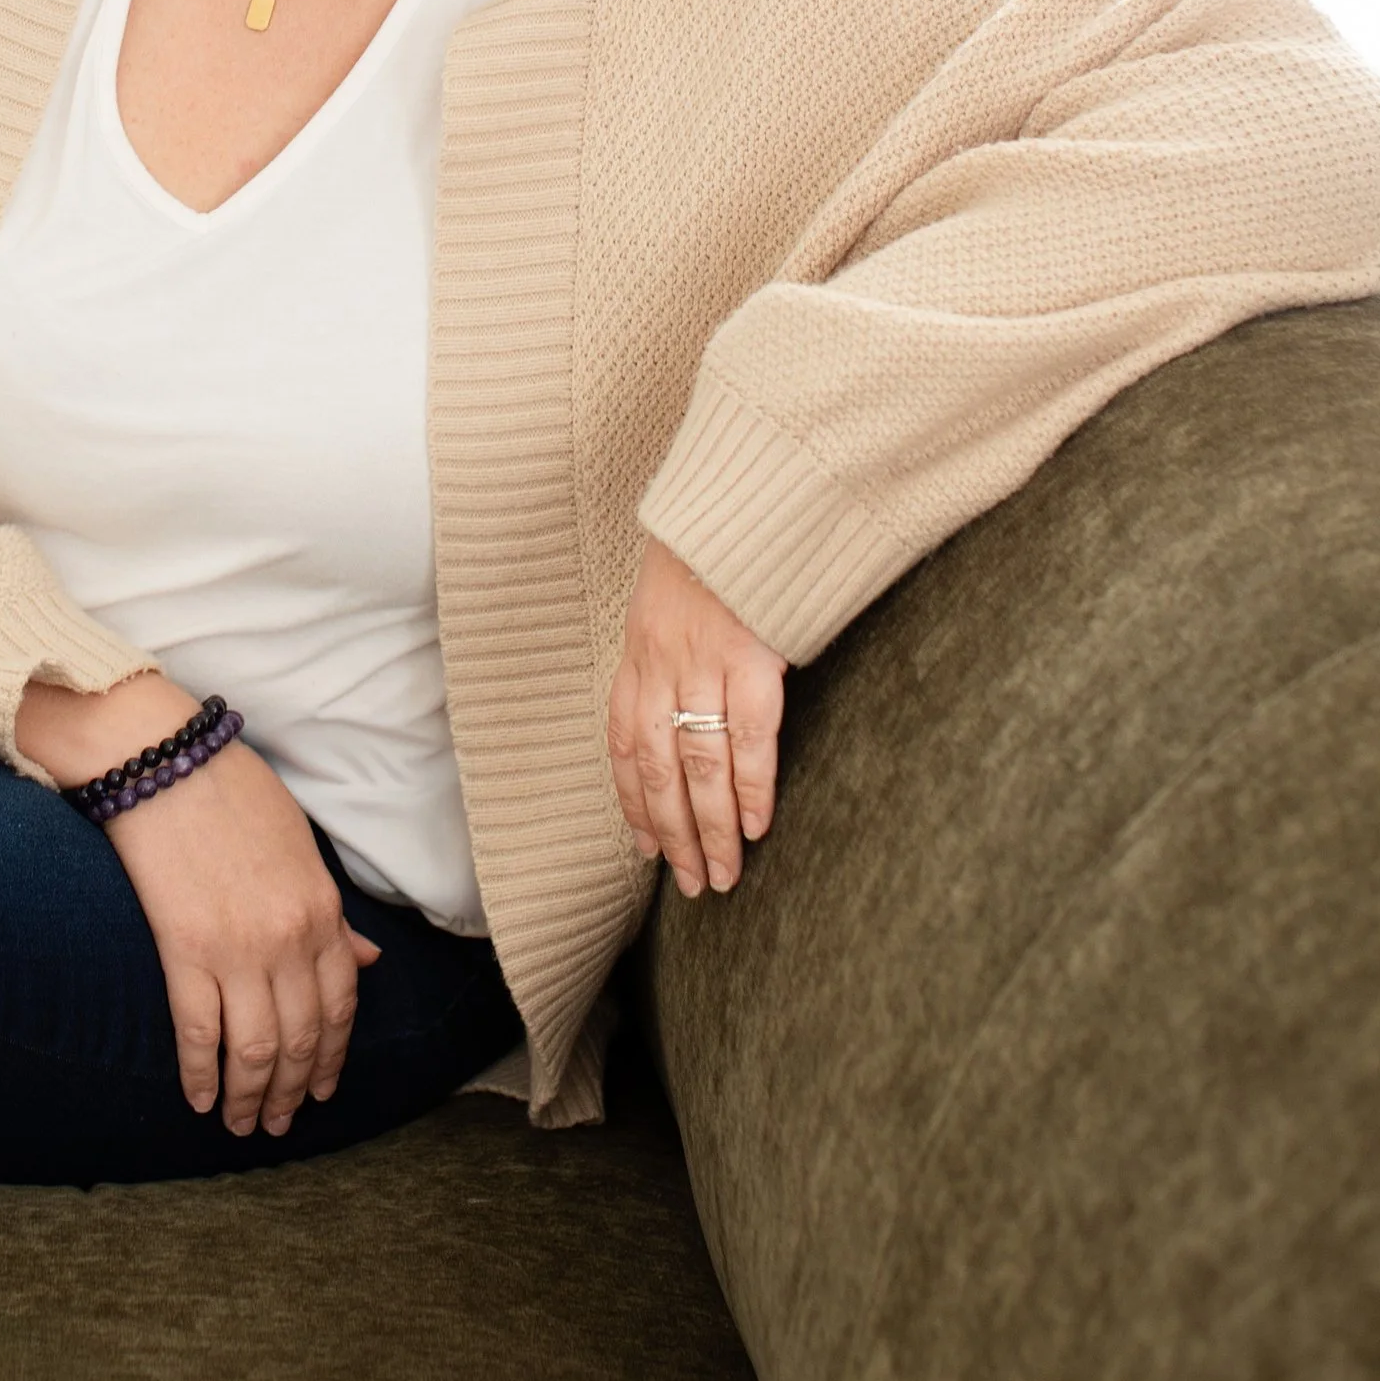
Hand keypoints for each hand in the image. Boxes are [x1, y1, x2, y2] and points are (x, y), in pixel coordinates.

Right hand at [16, 673, 379, 1134]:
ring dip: (250, 1096)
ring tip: (241, 1125)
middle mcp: (288, 939)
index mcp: (321, 911)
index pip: (340, 1007)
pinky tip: (199, 1100)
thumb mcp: (301, 846)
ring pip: (253, 1049)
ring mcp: (237, 949)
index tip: (319, 1089)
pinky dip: (201, 1074)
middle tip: (277, 1123)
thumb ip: (333, 912)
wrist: (165, 760)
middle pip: (299, 1038)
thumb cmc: (233, 792)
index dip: (331, 1058)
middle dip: (290, 1090)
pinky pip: (198, 1031)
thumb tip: (367, 961)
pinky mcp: (184, 950)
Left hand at [606, 537, 786, 897]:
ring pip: (699, 767)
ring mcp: (704, 664)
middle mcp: (660, 667)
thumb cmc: (707, 553)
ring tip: (726, 874)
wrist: (740, 496)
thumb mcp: (665, 601)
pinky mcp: (751, 657)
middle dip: (673, 836)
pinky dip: (750, 788)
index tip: (646, 849)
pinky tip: (755, 825)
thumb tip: (679, 705)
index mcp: (637, 656)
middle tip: (694, 884)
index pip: (624, 747)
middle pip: (659, 772)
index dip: (633, 804)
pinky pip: (748, 738)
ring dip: (711, 831)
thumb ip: (666, 654)